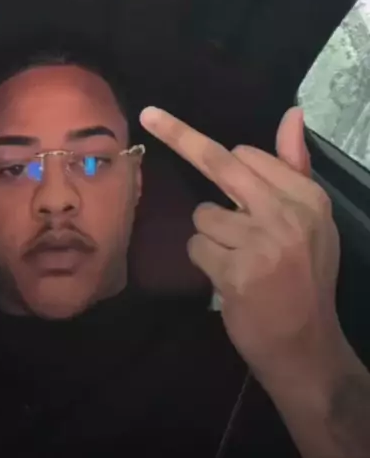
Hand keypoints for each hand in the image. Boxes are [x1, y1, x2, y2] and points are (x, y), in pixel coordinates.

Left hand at [139, 106, 342, 379]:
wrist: (305, 346)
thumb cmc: (304, 277)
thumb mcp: (311, 219)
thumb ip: (295, 166)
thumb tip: (292, 113)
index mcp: (307, 197)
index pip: (248, 155)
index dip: (225, 160)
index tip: (186, 132)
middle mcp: (286, 214)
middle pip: (220, 162)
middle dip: (178, 135)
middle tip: (148, 115)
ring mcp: (261, 244)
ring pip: (202, 214)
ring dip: (210, 235)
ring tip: (239, 259)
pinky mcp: (235, 272)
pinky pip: (196, 246)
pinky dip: (204, 260)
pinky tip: (229, 278)